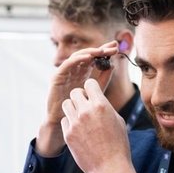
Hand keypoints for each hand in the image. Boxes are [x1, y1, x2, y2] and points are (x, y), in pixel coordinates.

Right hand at [35, 41, 118, 156]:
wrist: (65, 126)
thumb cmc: (80, 111)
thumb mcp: (95, 93)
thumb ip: (103, 80)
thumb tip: (112, 66)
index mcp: (83, 74)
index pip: (95, 59)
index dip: (105, 52)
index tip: (117, 48)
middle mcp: (74, 72)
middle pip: (88, 56)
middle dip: (100, 50)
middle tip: (112, 46)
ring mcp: (65, 74)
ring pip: (77, 58)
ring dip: (90, 52)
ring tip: (101, 50)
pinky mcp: (57, 78)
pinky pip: (66, 65)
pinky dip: (77, 60)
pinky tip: (88, 58)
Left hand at [61, 79, 140, 172]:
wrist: (110, 167)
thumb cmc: (118, 145)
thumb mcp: (118, 121)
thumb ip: (106, 107)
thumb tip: (98, 100)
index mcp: (101, 105)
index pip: (89, 83)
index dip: (92, 88)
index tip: (93, 94)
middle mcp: (86, 111)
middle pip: (75, 92)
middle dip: (80, 97)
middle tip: (85, 105)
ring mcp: (75, 123)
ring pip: (66, 104)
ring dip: (73, 108)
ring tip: (81, 117)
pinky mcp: (68, 134)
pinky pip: (64, 120)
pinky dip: (70, 122)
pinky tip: (79, 130)